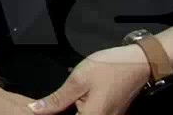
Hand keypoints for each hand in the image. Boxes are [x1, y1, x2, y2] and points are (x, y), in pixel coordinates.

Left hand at [29, 45, 149, 114]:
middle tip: (51, 101)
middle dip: (60, 112)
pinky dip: (80, 109)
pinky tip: (72, 101)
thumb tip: (34, 110)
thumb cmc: (108, 69)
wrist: (138, 63)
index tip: (40, 109)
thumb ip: (56, 99)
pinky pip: (92, 114)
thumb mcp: (78, 80)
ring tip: (59, 100)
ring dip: (69, 110)